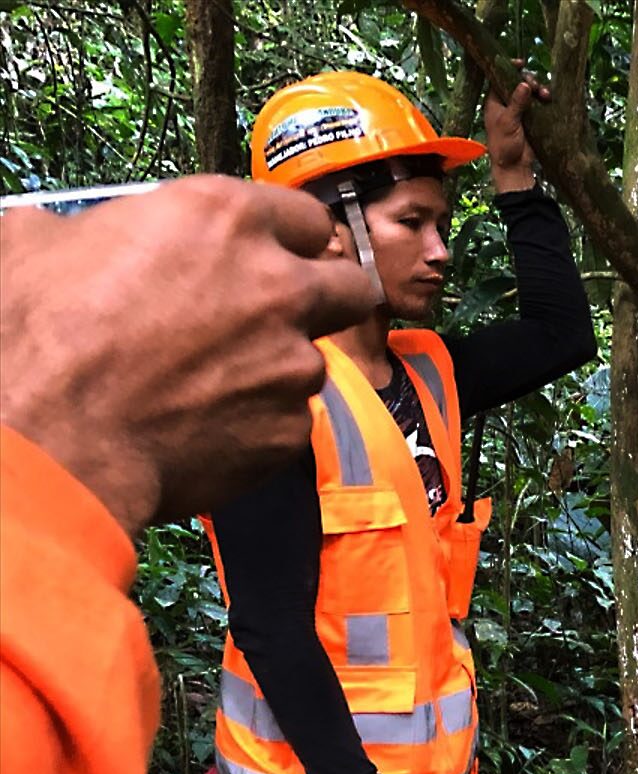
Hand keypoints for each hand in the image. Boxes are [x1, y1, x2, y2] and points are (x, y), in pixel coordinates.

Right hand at [0, 177, 375, 533]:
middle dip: (323, 298)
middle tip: (278, 315)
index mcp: (225, 219)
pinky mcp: (290, 427)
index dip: (289, 240)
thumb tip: (77, 233)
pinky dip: (256, 423)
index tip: (273, 256)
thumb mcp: (41, 244)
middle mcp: (278, 285)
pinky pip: (286, 420)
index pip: (306, 218)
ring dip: (277, 368)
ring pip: (312, 359)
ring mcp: (294, 361)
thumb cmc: (40, 340)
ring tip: (210, 383)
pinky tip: (204, 426)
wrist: (51, 442)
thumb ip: (95, 228)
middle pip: (347, 284)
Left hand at [483, 64, 549, 192]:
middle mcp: (506, 103)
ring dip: (539, 90)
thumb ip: (516, 102)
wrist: (514, 166)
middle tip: (537, 87)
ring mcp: (519, 110)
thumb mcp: (508, 122)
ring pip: (530, 92)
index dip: (509, 68)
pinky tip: (549, 100)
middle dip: (529, 81)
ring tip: (546, 96)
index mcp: (494, 101)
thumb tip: (524, 83)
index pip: (499, 77)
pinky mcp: (531, 118)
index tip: (521, 63)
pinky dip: (543, 100)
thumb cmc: (504, 145)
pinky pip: (537, 103)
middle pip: (518, 83)